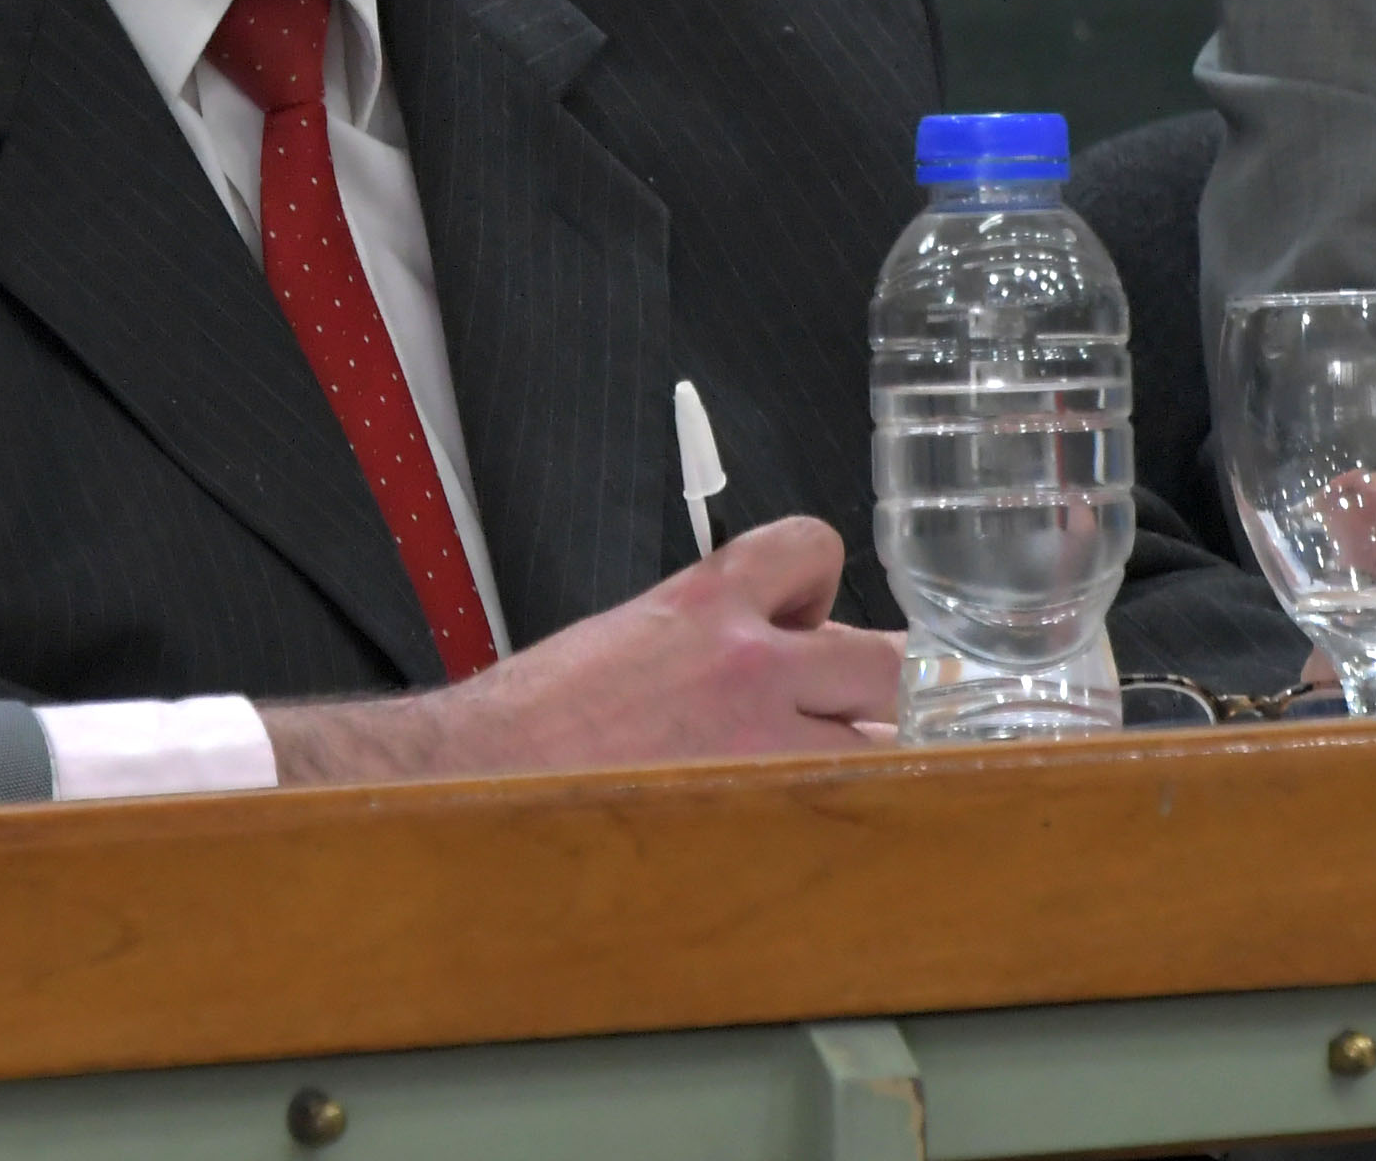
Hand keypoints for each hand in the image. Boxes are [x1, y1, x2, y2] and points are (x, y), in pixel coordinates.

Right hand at [262, 517, 900, 782]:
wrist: (484, 776)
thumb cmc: (542, 716)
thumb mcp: (630, 633)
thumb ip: (709, 632)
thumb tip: (768, 652)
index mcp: (709, 600)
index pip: (813, 549)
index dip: (822, 585)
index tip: (811, 617)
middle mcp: (752, 664)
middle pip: (890, 658)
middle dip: (892, 681)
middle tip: (873, 707)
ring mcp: (766, 746)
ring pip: (890, 745)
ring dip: (881, 758)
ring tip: (849, 776)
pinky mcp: (762, 812)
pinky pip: (848, 811)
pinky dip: (849, 818)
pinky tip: (819, 826)